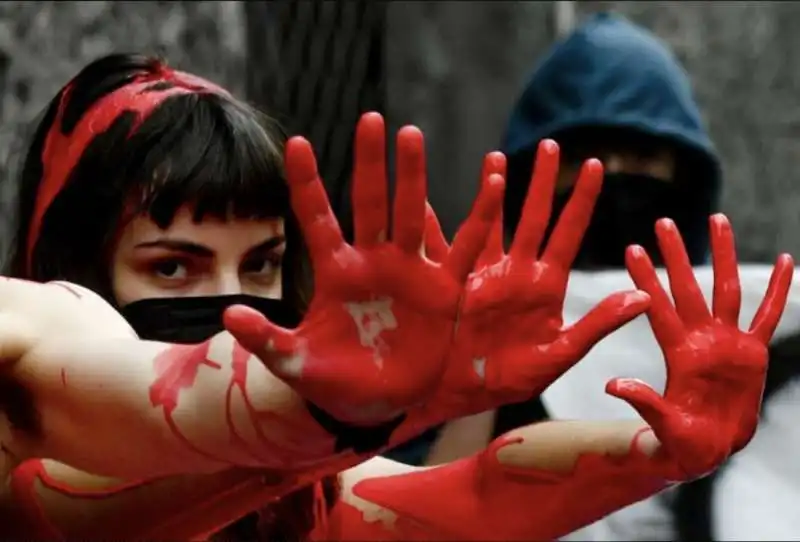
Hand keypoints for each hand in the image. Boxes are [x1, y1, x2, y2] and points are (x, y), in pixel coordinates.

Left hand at [223, 113, 502, 424]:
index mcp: (335, 272)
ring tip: (411, 134)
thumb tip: (229, 314)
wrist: (372, 404)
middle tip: (371, 120)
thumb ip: (265, 338)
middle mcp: (372, 261)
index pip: (317, 218)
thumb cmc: (329, 380)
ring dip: (413, 176)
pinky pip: (464, 248)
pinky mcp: (442, 290)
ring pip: (411, 214)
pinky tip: (493, 182)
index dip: (307, 183)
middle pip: (370, 202)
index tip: (296, 143)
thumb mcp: (294, 361)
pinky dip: (479, 217)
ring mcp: (409, 272)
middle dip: (370, 163)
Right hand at [425, 140, 648, 413]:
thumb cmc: (511, 380)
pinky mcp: (452, 282)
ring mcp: (483, 274)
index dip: (581, 200)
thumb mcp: (559, 355)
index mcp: (544, 286)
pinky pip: (446, 246)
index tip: (594, 164)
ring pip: (491, 220)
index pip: (568, 233)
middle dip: (542, 180)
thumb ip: (597, 325)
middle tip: (550, 143)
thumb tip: (643, 297)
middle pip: (533, 216)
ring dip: (494, 189)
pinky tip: (431, 198)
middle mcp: (516, 272)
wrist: (464, 394)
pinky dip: (438, 223)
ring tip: (497, 157)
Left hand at [606, 215, 793, 478]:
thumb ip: (644, 402)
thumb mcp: (662, 425)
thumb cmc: (679, 442)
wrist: (706, 451)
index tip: (632, 249)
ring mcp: (727, 343)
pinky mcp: (753, 353)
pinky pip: (768, 315)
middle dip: (677, 255)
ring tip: (718, 219)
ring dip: (723, 255)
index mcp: (678, 353)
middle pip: (689, 288)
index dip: (647, 280)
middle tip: (663, 221)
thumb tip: (612, 385)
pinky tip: (784, 261)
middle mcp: (700, 340)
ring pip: (727, 290)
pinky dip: (777, 290)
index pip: (658, 308)